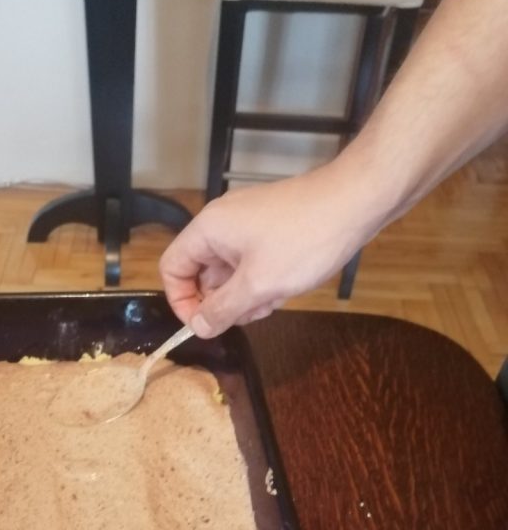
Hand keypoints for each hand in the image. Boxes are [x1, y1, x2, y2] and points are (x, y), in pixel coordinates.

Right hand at [161, 159, 385, 337]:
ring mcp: (247, 225)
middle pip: (200, 273)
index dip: (181, 301)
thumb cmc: (304, 240)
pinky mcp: (269, 229)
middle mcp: (221, 224)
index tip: (205, 324)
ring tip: (272, 300)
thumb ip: (222, 310)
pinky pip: (250, 263)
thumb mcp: (258, 285)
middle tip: (249, 314)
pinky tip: (284, 289)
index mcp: (208, 230)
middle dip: (221, 302)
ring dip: (245, 295)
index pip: (171, 268)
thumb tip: (197, 328)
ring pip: (228, 272)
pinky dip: (261, 282)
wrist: (357, 201)